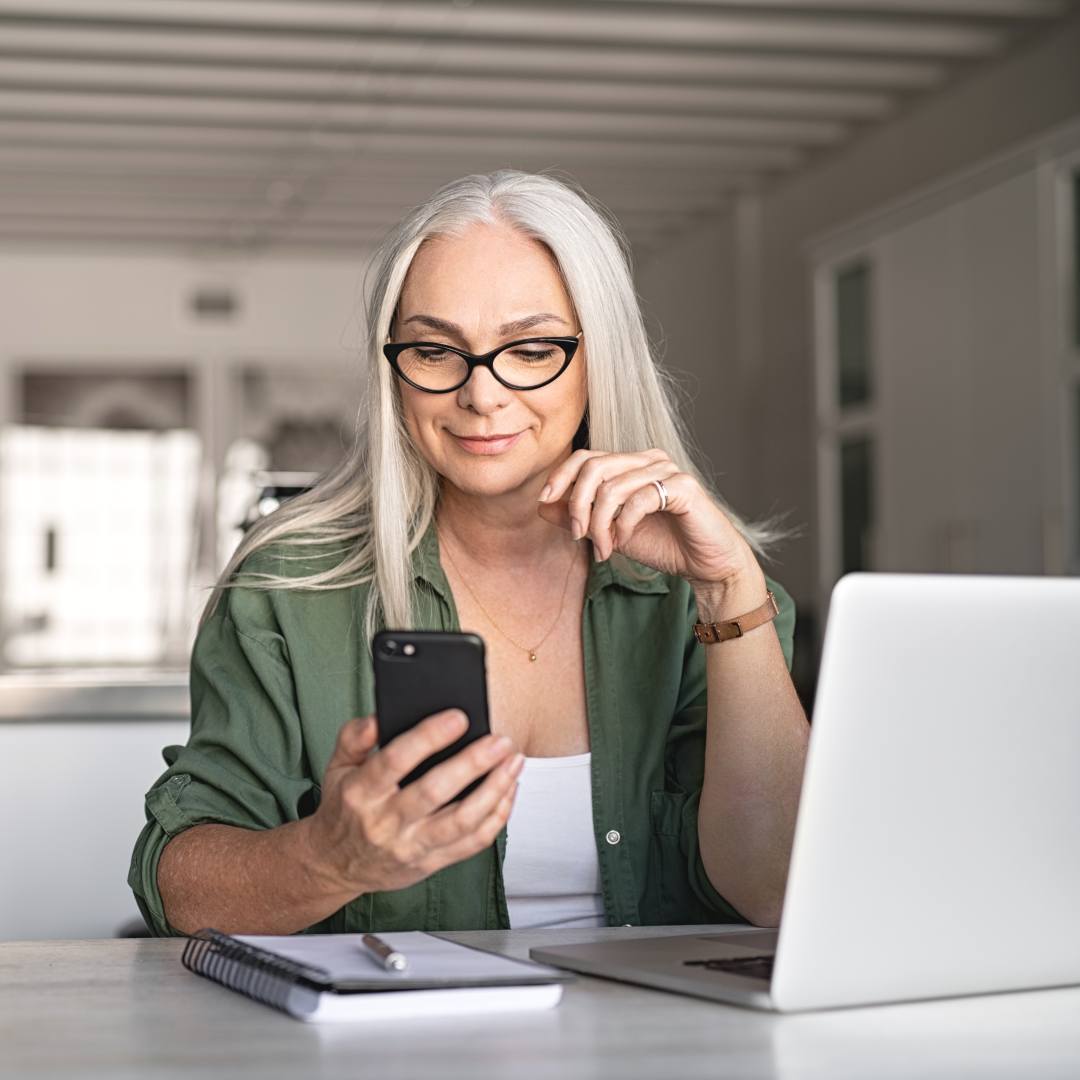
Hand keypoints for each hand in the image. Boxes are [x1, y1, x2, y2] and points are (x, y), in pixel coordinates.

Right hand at [306, 712, 522, 897]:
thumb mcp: (336, 766)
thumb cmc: (344, 808)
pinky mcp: (431, 863)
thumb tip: (379, 716)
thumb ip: (354, 737)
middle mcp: (386, 822)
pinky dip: (497, 817)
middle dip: (473, 763)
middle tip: (500, 741)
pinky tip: (508, 790)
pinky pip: (472, 843)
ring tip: (514, 762)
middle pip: (435, 791)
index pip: (395, 760)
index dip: (429, 738)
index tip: (458, 718)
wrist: (335, 865)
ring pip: (461, 821)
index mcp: (361, 792)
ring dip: (494, 790)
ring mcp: (410, 846)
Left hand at [537, 448, 759, 588]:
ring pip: (613, 486)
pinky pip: (639, 500)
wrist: (705, 565)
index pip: (586, 456)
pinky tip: (623, 542)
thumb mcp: (610, 532)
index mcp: (631, 464)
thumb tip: (543, 504)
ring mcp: (668, 470)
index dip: (561, 476)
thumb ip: (579, 517)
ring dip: (601, 524)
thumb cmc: (663, 545)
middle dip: (578, 504)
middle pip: (595, 467)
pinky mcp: (684, 487)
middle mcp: (649, 460)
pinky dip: (623, 525)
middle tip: (578, 536)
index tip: (545, 501)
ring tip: (605, 549)